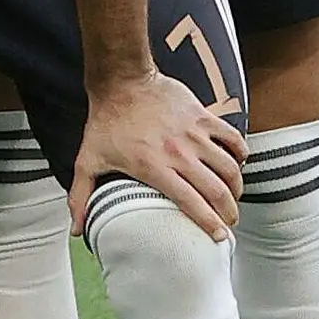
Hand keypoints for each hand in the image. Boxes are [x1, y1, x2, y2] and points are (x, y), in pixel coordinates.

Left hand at [69, 65, 242, 239]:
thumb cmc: (105, 122)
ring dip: (236, 188)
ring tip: (233, 198)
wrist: (121, 81)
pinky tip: (237, 163)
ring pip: (229, 168)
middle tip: (229, 221)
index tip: (219, 238)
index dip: (209, 224)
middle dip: (229, 212)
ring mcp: (193, 134)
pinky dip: (240, 154)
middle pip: (217, 191)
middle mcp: (178, 153)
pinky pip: (233, 139)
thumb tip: (77, 230)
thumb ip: (81, 196)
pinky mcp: (203, 117)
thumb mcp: (87, 160)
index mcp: (153, 167)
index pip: (191, 203)